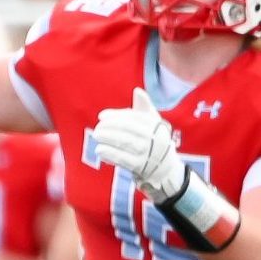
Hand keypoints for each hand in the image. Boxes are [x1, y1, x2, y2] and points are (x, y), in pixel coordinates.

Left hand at [92, 88, 185, 203]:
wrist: (164, 168)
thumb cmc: (154, 139)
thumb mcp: (152, 123)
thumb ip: (144, 107)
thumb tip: (137, 91)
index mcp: (156, 126)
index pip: (134, 117)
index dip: (116, 115)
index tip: (101, 116)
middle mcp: (154, 139)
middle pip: (128, 129)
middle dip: (110, 126)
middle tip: (97, 127)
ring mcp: (148, 153)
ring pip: (125, 143)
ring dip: (108, 138)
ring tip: (96, 135)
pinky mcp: (140, 167)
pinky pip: (123, 159)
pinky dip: (110, 153)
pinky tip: (99, 149)